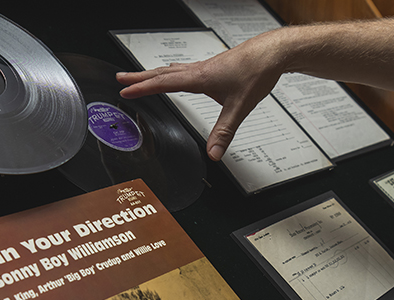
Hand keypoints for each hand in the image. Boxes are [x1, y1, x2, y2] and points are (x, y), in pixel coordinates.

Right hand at [117, 31, 287, 160]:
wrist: (272, 53)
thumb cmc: (257, 71)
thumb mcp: (239, 106)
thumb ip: (225, 132)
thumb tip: (213, 153)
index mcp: (199, 78)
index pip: (163, 83)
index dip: (142, 88)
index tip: (124, 90)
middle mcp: (198, 70)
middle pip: (161, 72)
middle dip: (139, 77)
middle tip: (120, 78)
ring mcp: (204, 66)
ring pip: (172, 69)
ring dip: (153, 73)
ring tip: (140, 77)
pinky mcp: (213, 66)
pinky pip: (183, 69)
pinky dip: (171, 72)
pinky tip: (175, 75)